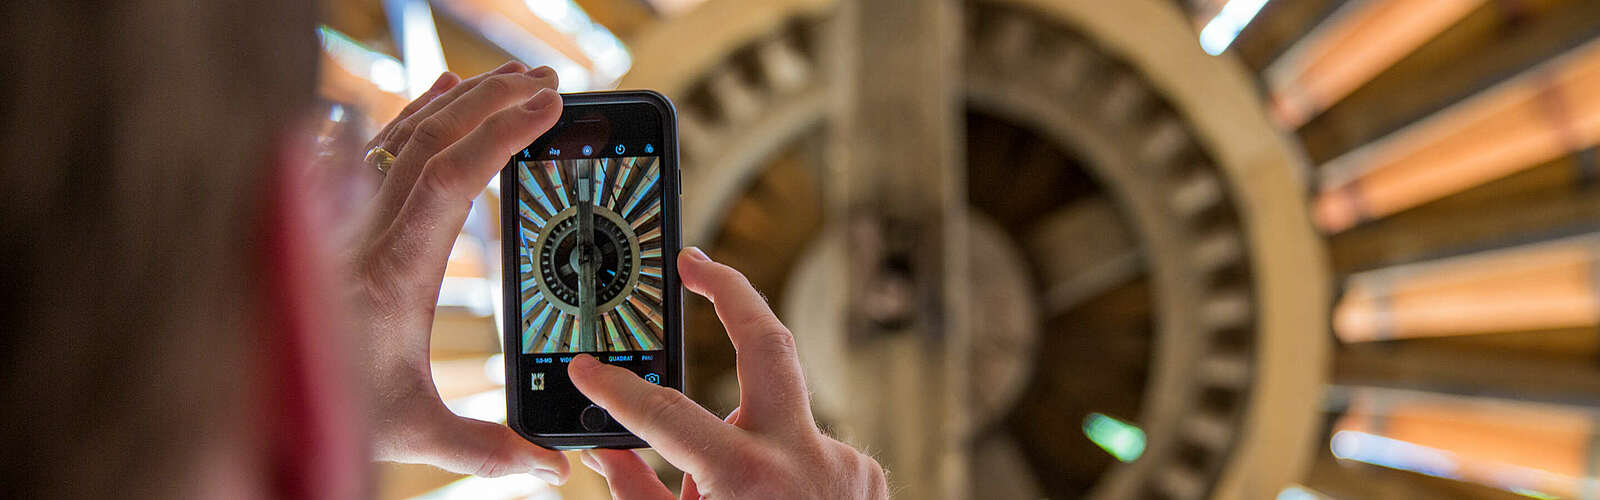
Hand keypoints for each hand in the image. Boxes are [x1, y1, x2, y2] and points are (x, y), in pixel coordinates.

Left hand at [346, 62, 568, 482]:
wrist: (238, 399)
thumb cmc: (322, 409)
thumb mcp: (413, 433)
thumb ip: (487, 449)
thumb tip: (554, 468)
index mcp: (393, 272)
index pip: (452, 179)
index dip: (503, 134)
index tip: (549, 106)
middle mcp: (363, 232)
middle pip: (430, 139)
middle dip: (494, 103)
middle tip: (549, 83)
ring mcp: (345, 218)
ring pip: (401, 135)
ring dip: (461, 102)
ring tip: (513, 79)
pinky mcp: (335, 217)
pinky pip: (375, 147)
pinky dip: (415, 112)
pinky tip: (442, 91)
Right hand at [569, 248, 888, 498]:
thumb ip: (636, 494)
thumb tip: (603, 450)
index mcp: (747, 480)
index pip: (664, 412)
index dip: (615, 389)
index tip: (584, 367)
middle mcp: (805, 461)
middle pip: (769, 342)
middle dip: (732, 292)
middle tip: (696, 263)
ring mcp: (845, 465)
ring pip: (781, 418)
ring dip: (745, 439)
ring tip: (730, 495)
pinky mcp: (867, 477)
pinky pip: (810, 455)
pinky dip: (781, 474)